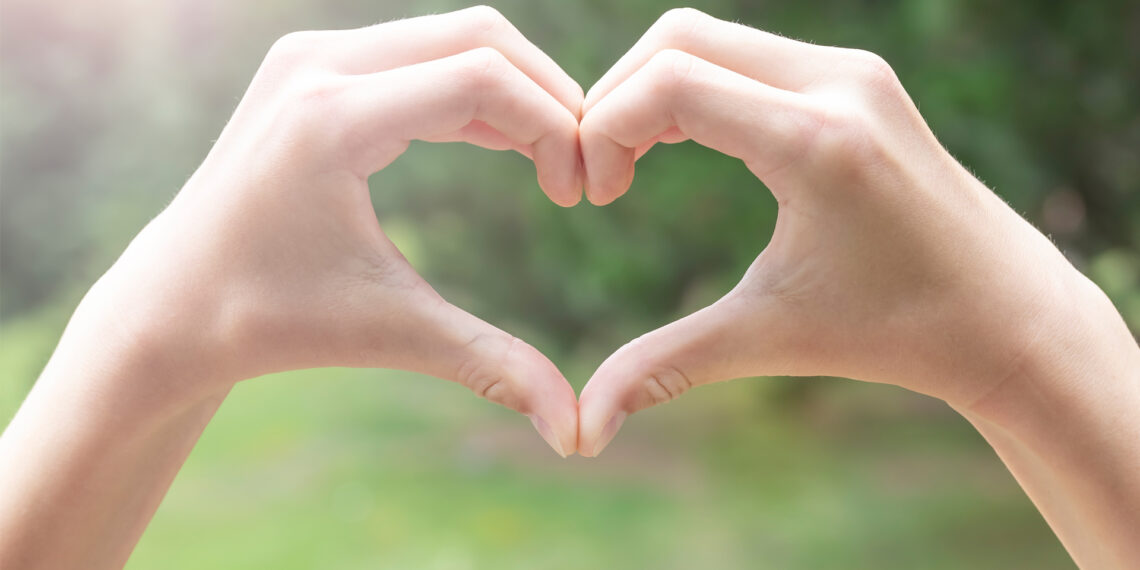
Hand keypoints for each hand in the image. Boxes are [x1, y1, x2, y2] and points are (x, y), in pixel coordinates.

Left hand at [71, 6, 582, 454]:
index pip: (482, 79)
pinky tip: (506, 143)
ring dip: (515, 92)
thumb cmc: (270, 321)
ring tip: (553, 163)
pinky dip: (473, 90)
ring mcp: (311, 55)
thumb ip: (492, 367)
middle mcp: (318, 64)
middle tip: (583, 170)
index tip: (580, 194)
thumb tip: (575, 436)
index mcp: (331, 119)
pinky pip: (418, 54)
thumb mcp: (391, 334)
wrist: (172, 304)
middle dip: (550, 97)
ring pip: (453, 38)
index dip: (555, 128)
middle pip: (479, 37)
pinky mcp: (313, 66)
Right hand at [576, 8, 1130, 454]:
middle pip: (679, 38)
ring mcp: (852, 71)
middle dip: (616, 98)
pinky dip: (698, 84)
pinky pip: (749, 53)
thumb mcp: (769, 337)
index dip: (604, 128)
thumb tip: (585, 431)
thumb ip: (666, 367)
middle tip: (602, 175)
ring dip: (655, 87)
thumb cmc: (895, 332)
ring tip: (632, 163)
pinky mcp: (857, 78)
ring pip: (712, 36)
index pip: (670, 83)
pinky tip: (681, 142)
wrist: (1006, 312)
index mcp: (815, 142)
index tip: (597, 196)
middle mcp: (837, 84)